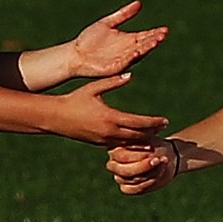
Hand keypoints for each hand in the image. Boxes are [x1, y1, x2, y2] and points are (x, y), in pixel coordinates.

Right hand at [43, 73, 168, 146]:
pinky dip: (131, 144)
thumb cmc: (75, 99)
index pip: (140, 122)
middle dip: (153, 132)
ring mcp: (104, 140)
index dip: (155, 122)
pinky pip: (119, 146)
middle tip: (164, 128)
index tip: (166, 120)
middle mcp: (109, 132)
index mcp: (111, 117)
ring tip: (155, 136)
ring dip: (143, 141)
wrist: (56, 118)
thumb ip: (113, 81)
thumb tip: (130, 75)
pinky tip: (138, 140)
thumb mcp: (94, 88)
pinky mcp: (99, 144)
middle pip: (139, 136)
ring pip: (130, 144)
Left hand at [67, 1, 167, 77]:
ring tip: (155, 42)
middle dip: (154, 40)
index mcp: (128, 40)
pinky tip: (137, 51)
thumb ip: (123, 14)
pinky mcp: (114, 68)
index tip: (164, 29)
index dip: (155, 33)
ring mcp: (122, 60)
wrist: (75, 54)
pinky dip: (131, 57)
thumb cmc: (89, 39)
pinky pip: (125, 62)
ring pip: (138, 54)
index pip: (145, 36)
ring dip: (147, 49)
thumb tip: (139, 3)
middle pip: (145, 44)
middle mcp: (128, 50)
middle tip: (163, 35)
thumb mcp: (108, 23)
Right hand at [108, 140, 180, 195]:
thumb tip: (149, 152)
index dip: (138, 154)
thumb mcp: (150, 141)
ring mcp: (119, 177)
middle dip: (144, 166)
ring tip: (164, 161)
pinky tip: (160, 173)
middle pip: (125, 172)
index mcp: (114, 150)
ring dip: (151, 172)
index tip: (151, 148)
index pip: (122, 157)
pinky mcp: (126, 188)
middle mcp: (113, 164)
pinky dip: (150, 182)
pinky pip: (135, 189)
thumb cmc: (154, 145)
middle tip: (158, 159)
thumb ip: (145, 146)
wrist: (162, 156)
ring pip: (133, 180)